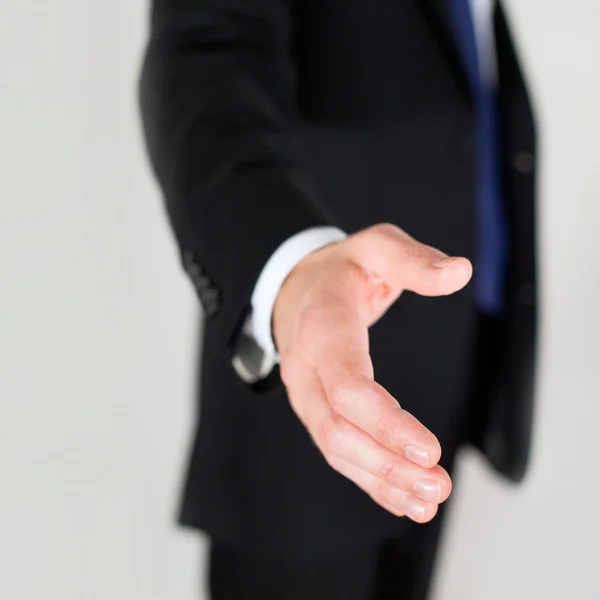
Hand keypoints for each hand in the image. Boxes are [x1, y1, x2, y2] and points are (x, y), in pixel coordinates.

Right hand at [273, 223, 471, 521]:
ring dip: (381, 480)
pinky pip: (337, 451)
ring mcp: (306, 394)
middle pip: (338, 429)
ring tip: (427, 501)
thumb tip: (459, 272)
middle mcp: (306, 368)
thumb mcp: (376, 247)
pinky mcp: (316, 409)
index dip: (386, 423)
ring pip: (335, 449)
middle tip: (438, 485)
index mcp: (323, 326)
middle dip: (388, 464)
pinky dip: (368, 479)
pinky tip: (402, 498)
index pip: (348, 385)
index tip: (430, 450)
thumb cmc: (341, 270)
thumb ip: (414, 260)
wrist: (296, 288)